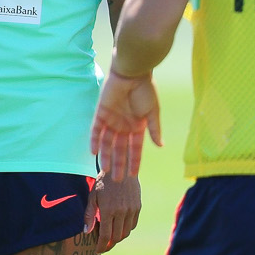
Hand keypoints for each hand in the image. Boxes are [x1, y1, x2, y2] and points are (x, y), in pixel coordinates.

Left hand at [87, 172, 140, 252]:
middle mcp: (122, 212)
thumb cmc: (103, 182)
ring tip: (109, 240)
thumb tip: (87, 231)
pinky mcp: (137, 207)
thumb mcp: (92, 196)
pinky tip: (118, 229)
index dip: (101, 246)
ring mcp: (131, 210)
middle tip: (102, 248)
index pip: (106, 236)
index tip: (97, 251)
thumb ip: (89, 214)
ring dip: (117, 239)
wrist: (121, 169)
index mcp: (108, 210)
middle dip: (109, 245)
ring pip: (126, 233)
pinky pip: (133, 225)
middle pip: (117, 237)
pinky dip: (126, 230)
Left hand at [91, 67, 161, 183]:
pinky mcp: (100, 113)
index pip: (135, 148)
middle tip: (117, 180)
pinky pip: (95, 130)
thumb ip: (154, 129)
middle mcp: (123, 126)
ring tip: (105, 171)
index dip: (134, 161)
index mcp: (137, 126)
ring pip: (107, 143)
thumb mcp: (152, 112)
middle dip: (119, 164)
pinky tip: (94, 152)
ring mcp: (111, 120)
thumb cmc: (145, 91)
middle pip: (120, 149)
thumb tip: (160, 146)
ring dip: (106, 156)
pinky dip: (94, 141)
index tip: (133, 175)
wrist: (132, 74)